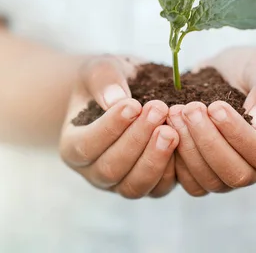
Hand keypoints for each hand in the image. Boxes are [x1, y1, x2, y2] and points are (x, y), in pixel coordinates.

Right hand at [59, 55, 178, 198]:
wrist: (130, 91)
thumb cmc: (110, 81)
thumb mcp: (101, 69)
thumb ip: (103, 80)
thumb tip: (115, 99)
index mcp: (73, 146)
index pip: (85, 146)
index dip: (109, 128)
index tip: (133, 105)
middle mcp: (94, 171)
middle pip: (111, 169)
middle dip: (136, 140)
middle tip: (158, 110)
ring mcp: (122, 183)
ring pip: (136, 185)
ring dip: (155, 158)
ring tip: (171, 130)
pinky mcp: (151, 186)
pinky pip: (160, 188)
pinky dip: (173, 168)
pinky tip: (183, 140)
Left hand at [169, 47, 255, 195]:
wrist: (234, 74)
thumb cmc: (254, 70)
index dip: (237, 134)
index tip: (215, 106)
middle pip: (234, 174)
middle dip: (207, 141)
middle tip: (189, 109)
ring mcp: (228, 175)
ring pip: (208, 180)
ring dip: (188, 148)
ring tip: (174, 113)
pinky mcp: (204, 174)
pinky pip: (189, 181)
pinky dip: (174, 159)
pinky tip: (165, 128)